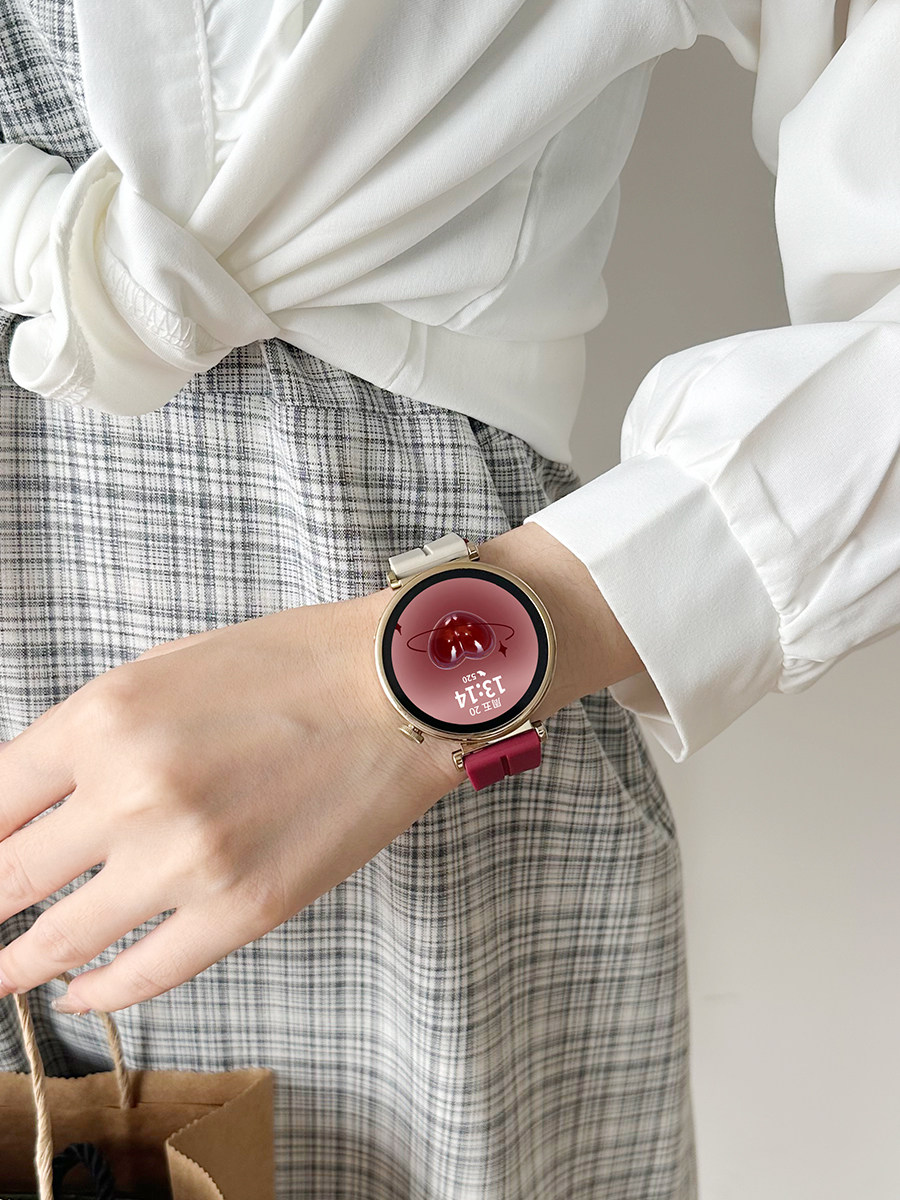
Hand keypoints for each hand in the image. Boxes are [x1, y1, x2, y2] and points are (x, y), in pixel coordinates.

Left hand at [0, 588, 461, 1013]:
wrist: (399, 688)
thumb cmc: (290, 664)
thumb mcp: (163, 671)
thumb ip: (86, 736)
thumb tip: (26, 805)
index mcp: (103, 719)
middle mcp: (131, 792)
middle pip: (4, 880)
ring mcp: (187, 860)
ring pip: (58, 943)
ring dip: (15, 965)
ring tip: (1, 973)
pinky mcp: (243, 909)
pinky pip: (143, 975)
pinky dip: (98, 994)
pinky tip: (80, 993)